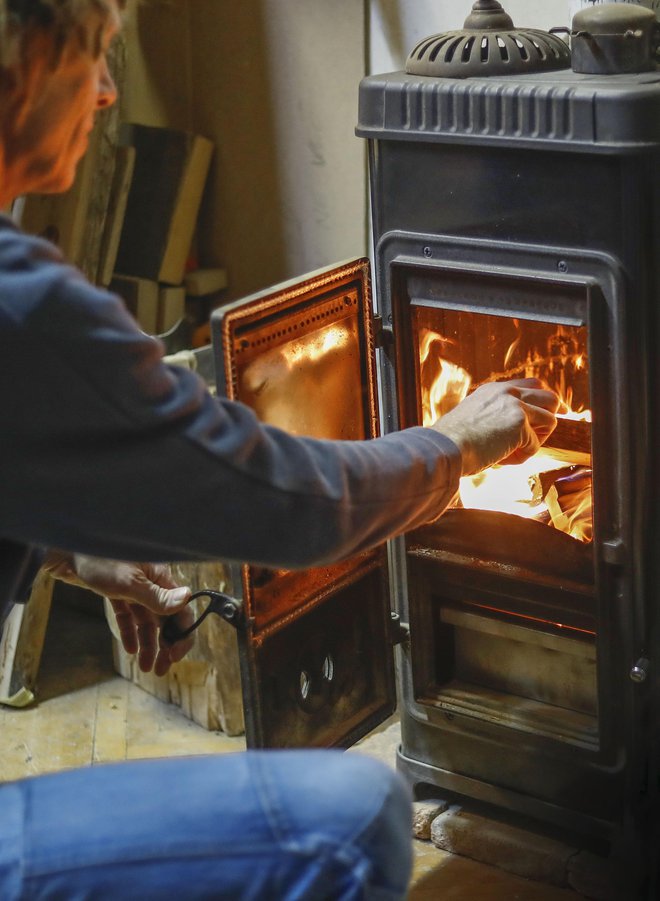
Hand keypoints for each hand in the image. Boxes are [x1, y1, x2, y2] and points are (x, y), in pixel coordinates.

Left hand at [42, 553, 193, 675]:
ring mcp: (134, 589)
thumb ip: (157, 596)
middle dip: (165, 645)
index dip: (182, 634)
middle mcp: (151, 583)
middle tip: (160, 669)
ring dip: (148, 644)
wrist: (67, 552)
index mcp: (160, 578)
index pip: (181, 610)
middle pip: (165, 619)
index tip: (175, 656)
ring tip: (145, 667)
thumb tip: (187, 599)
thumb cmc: (100, 560)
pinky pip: (129, 616)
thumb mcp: (129, 582)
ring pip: (147, 621)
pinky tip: (130, 649)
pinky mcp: (118, 592)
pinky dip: (130, 632)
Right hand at [432, 378, 559, 475]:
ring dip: (537, 440)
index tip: (546, 416)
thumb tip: (519, 431)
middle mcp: (507, 391)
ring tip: (514, 452)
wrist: (445, 447)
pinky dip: (522, 457)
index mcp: (495, 389)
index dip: (542, 402)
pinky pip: (535, 445)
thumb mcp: (475, 419)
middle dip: (548, 419)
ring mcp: (515, 404)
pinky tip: (502, 459)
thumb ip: (496, 417)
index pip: (532, 384)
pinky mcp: (520, 423)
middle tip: (535, 437)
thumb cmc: (453, 442)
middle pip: (550, 397)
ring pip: (551, 419)